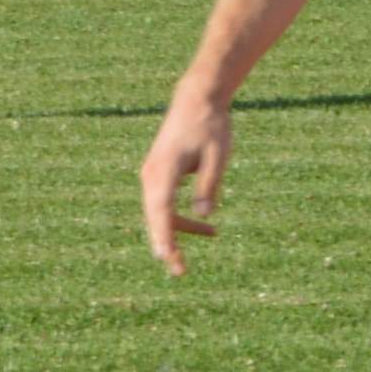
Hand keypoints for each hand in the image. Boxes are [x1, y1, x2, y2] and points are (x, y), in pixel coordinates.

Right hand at [140, 92, 232, 276]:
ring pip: (160, 213)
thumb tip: (205, 215)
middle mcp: (152, 174)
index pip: (161, 209)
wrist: (196, 99)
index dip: (163, 235)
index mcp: (165, 168)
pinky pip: (165, 204)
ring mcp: (152, 175)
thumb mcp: (218, 155)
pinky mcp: (159, 175)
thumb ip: (210, 185)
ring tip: (212, 238)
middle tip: (180, 272)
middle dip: (167, 246)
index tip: (167, 257)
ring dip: (179, 231)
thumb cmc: (210, 125)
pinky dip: (181, 217)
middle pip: (155, 217)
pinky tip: (208, 227)